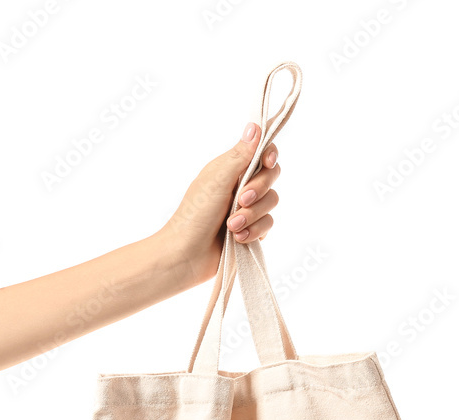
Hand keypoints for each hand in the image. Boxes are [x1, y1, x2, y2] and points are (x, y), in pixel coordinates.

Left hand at [159, 121, 280, 287]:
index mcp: (230, 169)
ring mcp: (246, 209)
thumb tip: (255, 126)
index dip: (269, 156)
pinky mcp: (250, 230)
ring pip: (271, 204)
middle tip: (239, 201)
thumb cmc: (194, 215)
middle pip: (271, 178)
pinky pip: (268, 225)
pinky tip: (237, 238)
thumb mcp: (217, 179)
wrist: (187, 255)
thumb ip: (240, 155)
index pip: (262, 153)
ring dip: (252, 216)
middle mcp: (240, 186)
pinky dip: (254, 232)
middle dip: (258, 191)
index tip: (266, 164)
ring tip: (231, 227)